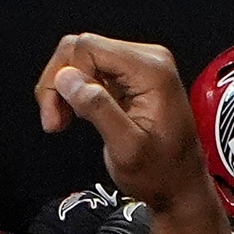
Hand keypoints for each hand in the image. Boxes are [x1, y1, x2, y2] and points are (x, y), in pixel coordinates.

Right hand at [35, 33, 211, 219]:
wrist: (179, 186)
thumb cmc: (161, 173)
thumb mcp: (127, 148)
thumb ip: (98, 109)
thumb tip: (66, 78)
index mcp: (151, 71)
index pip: (87, 48)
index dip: (64, 77)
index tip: (58, 114)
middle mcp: (147, 60)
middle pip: (79, 49)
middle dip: (58, 83)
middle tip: (54, 120)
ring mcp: (138, 66)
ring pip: (79, 59)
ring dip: (62, 90)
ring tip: (62, 121)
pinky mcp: (129, 76)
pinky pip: (88, 70)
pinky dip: (73, 93)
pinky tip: (75, 114)